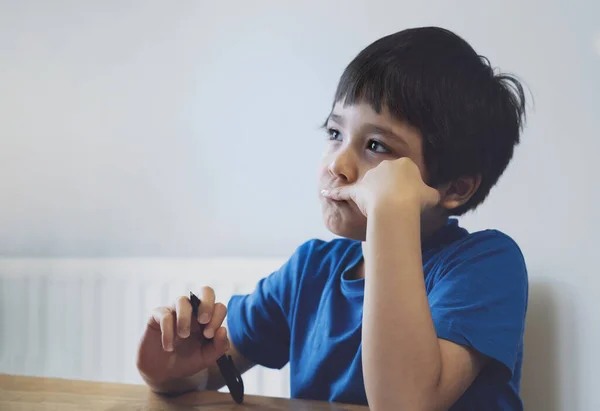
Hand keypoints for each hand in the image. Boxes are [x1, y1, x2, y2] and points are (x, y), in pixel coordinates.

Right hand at [136, 286, 228, 384]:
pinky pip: (164, 315)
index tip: (209, 335)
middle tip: (203, 321)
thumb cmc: (187, 360)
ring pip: (182, 300)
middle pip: (205, 291)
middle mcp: (193, 310)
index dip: (217, 317)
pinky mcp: (157, 315)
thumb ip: (219, 346)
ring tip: (183, 336)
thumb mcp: (206, 357)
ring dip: (185, 318)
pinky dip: (168, 332)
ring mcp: (175, 310)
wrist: (163, 372)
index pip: (219, 306)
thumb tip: (223, 329)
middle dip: (207, 304)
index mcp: (208, 318)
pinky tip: (169, 347)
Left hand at [321, 158, 440, 216]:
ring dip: (372, 196)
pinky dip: (334, 192)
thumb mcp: (432, 196)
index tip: (411, 198)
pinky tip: (325, 193)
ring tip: (379, 209)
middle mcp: (385, 166)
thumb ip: (432, 195)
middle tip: (398, 205)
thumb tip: (436, 197)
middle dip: (390, 190)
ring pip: (369, 186)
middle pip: (386, 177)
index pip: (405, 172)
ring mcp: (369, 177)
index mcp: (404, 164)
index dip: (408, 187)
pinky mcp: (357, 189)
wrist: (397, 206)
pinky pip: (344, 191)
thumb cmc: (416, 200)